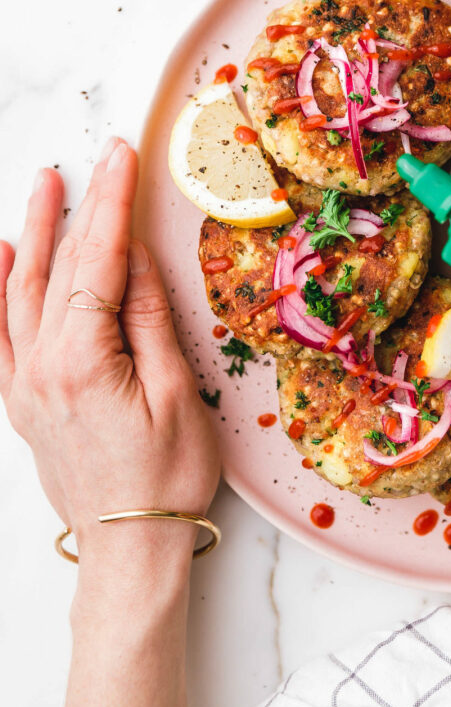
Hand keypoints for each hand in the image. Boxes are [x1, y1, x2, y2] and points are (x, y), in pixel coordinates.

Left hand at [0, 138, 219, 584]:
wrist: (129, 548)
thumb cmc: (165, 478)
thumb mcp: (175, 393)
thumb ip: (146, 319)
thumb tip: (131, 257)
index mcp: (82, 363)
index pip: (97, 262)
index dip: (111, 204)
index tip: (120, 158)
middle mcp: (40, 369)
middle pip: (57, 269)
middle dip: (77, 207)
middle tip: (93, 158)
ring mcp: (23, 385)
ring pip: (19, 293)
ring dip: (33, 234)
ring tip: (43, 187)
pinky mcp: (21, 401)